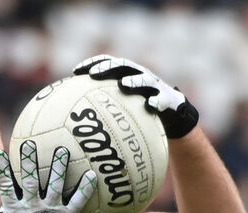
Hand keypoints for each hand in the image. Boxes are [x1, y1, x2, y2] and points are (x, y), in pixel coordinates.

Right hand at [0, 143, 96, 212]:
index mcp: (15, 209)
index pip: (6, 187)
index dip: (2, 171)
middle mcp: (33, 208)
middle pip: (31, 182)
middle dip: (29, 163)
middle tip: (29, 144)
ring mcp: (51, 212)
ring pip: (56, 187)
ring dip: (59, 169)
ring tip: (62, 151)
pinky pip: (78, 201)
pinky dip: (85, 189)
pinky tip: (92, 174)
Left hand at [73, 54, 198, 138]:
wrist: (172, 112)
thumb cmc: (139, 108)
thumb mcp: (122, 103)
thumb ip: (105, 103)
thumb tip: (75, 115)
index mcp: (128, 74)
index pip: (108, 63)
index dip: (93, 63)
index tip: (75, 71)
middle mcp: (141, 75)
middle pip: (124, 66)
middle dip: (108, 68)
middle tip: (93, 75)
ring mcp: (155, 86)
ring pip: (145, 80)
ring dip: (134, 81)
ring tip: (123, 85)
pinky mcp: (168, 100)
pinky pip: (162, 100)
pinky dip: (157, 102)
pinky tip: (149, 105)